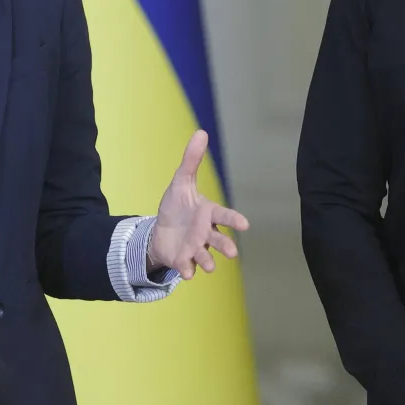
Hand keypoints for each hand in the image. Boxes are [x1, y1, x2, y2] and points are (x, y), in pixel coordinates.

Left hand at [149, 131, 249, 278]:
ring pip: (206, 257)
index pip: (224, 215)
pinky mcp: (183, 260)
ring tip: (210, 266)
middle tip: (232, 252)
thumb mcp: (181, 182)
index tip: (244, 224)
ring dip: (208, 261)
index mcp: (208, 213)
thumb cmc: (177, 206)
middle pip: (219, 239)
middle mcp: (206, 233)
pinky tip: (187, 272)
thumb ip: (191, 160)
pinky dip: (188, 270)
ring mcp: (195, 248)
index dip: (233, 219)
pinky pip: (187, 267)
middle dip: (226, 245)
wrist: (161, 231)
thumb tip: (201, 132)